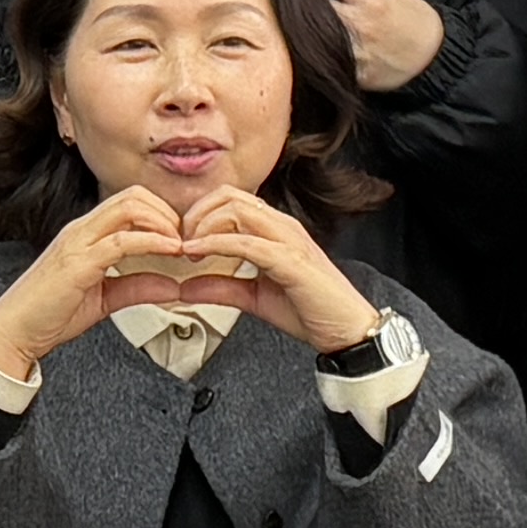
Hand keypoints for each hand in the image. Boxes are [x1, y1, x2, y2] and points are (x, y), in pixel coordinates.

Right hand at [0, 185, 222, 383]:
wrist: (13, 331)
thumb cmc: (49, 314)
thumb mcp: (105, 298)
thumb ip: (138, 287)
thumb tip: (175, 286)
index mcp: (86, 234)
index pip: (131, 202)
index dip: (163, 214)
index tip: (184, 238)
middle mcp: (82, 230)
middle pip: (134, 196)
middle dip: (169, 213)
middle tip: (188, 240)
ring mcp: (78, 243)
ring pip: (130, 208)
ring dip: (164, 224)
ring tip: (183, 245)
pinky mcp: (78, 263)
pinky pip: (122, 241)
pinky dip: (153, 242)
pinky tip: (171, 253)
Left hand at [172, 186, 381, 355]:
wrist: (347, 331)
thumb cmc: (311, 310)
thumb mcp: (254, 298)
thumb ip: (222, 288)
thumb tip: (185, 287)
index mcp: (275, 230)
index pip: (230, 200)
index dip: (198, 215)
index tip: (181, 241)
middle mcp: (282, 227)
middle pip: (228, 196)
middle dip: (195, 215)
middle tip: (179, 242)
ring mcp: (288, 240)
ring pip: (236, 210)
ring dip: (203, 227)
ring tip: (186, 249)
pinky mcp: (290, 260)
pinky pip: (247, 242)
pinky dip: (215, 244)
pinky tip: (196, 255)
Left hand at [300, 0, 441, 91]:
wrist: (435, 66)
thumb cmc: (421, 27)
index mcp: (371, 1)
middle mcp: (359, 24)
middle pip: (315, 4)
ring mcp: (354, 51)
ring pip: (315, 34)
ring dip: (295, 23)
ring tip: (272, 11)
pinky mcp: (352, 73)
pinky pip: (326, 62)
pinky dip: (310, 54)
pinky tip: (290, 46)